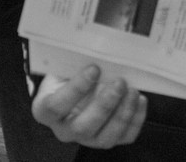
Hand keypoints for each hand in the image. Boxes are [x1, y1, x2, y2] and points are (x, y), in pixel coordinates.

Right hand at [31, 68, 146, 147]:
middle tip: (119, 82)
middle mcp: (64, 129)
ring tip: (132, 91)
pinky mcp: (106, 139)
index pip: (56, 106)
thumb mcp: (62, 66)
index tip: (94, 68)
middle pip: (82, 127)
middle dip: (104, 105)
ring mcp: (86, 138)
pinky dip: (135, 120)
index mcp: (46, 110)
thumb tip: (95, 46)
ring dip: (122, 114)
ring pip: (105, 138)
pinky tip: (139, 100)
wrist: (73, 86)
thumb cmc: (66, 74)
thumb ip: (72, 62)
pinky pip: (124, 136)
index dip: (76, 89)